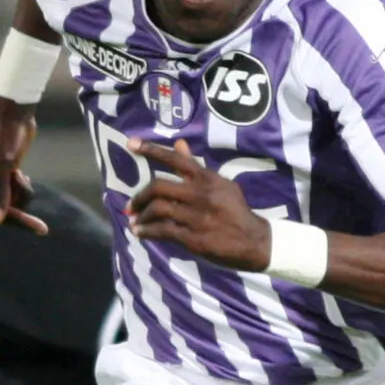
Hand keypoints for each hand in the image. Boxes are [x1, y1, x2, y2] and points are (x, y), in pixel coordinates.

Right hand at [0, 95, 48, 234]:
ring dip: (22, 189)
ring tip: (17, 170)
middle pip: (6, 212)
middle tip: (34, 209)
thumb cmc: (4, 138)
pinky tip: (18, 172)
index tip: (42, 229)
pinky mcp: (1, 181)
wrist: (13, 116)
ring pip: (15, 204)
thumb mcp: (2, 168)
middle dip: (19, 196)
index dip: (20, 219)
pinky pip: (17, 196)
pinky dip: (23, 186)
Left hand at [127, 138, 270, 267]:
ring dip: (141, 216)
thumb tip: (178, 144)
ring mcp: (196, 217)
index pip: (175, 159)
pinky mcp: (193, 238)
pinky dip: (147, 231)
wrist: (254, 240)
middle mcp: (200, 194)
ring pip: (158, 209)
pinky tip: (140, 233)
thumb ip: (197, 166)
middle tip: (130, 205)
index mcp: (206, 179)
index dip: (151, 150)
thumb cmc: (234, 211)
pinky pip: (163, 231)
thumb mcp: (220, 184)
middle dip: (140, 196)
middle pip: (158, 186)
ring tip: (135, 221)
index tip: (131, 144)